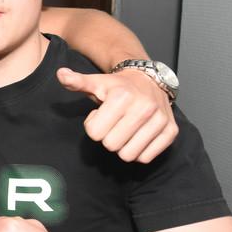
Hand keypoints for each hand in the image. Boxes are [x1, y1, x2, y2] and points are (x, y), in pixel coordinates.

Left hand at [57, 67, 177, 163]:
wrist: (148, 80)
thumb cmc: (118, 86)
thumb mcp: (95, 82)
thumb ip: (76, 81)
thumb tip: (61, 74)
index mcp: (122, 96)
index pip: (95, 133)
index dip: (94, 126)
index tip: (101, 115)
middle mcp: (144, 107)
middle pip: (111, 145)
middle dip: (108, 137)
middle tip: (113, 124)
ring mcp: (160, 120)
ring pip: (129, 155)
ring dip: (123, 146)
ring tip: (125, 129)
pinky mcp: (171, 130)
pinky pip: (146, 157)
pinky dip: (139, 151)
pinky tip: (137, 136)